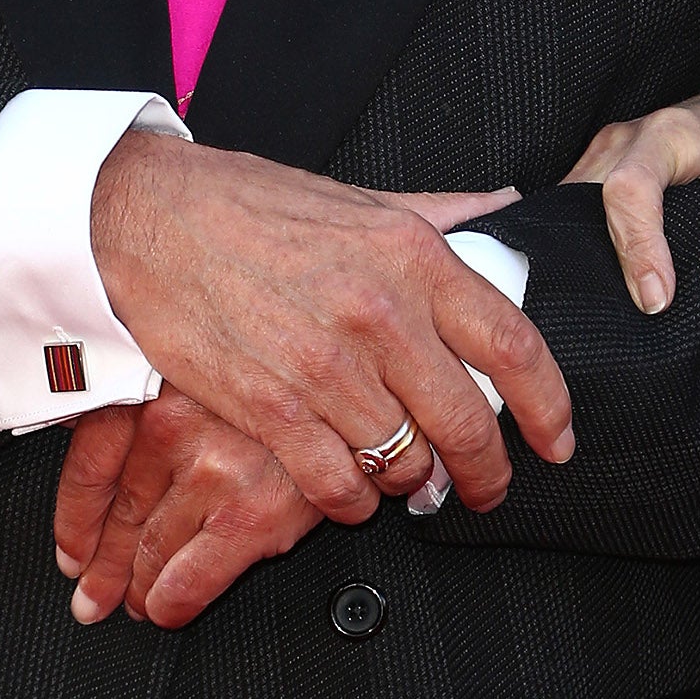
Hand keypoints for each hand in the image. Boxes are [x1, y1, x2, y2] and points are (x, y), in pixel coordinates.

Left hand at [53, 390, 321, 628]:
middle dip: (101, 563)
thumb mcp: (218, 370)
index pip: (90, 462)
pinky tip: (166, 609)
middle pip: (118, 512)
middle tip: (93, 590)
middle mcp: (173, 422)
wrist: (367, 393)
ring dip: (135, 586)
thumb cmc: (297, 379)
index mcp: (155, 383)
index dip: (75, 517)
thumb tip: (111, 456)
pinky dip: (171, 603)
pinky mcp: (251, 511)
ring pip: (149, 549)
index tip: (72, 549)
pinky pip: (187, 580)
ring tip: (135, 601)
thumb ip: (164, 400)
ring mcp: (210, 469)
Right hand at [89, 133, 572, 520]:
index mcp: (414, 256)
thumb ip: (441, 212)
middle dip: (487, 471)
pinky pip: (335, 484)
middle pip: (467, 421)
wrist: (142, 217)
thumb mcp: (362, 198)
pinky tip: (349, 490)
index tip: (557, 442)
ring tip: (405, 482)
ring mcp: (325, 365)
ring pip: (403, 461)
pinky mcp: (269, 407)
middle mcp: (381, 312)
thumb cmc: (249, 205)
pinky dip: (350, 500)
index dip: (549, 406)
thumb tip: (504, 207)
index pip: (514, 344)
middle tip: (486, 489)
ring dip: (410, 484)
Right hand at [565, 83, 699, 313]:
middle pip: (592, 204)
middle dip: (610, 263)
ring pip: (576, 208)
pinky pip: (580, 208)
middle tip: (646, 308)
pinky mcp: (601, 167)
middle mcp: (629, 137)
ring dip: (596, 256)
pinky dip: (592, 244)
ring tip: (629, 299)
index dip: (638, 247)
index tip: (657, 297)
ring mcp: (608, 151)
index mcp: (674, 132)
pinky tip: (614, 275)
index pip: (632, 189)